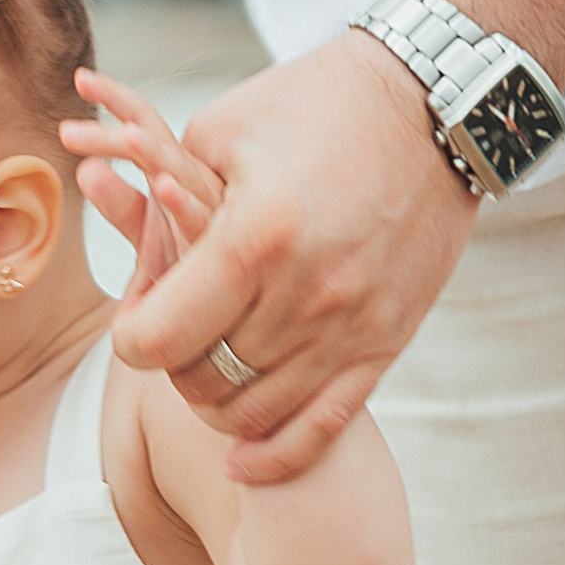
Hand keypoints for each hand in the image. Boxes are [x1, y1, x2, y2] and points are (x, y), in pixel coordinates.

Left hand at [62, 67, 225, 308]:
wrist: (233, 335)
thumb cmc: (198, 288)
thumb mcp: (152, 240)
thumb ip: (125, 208)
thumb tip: (87, 169)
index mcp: (187, 183)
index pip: (151, 133)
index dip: (119, 103)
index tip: (83, 80)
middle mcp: (204, 195)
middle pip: (162, 147)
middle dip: (119, 125)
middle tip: (73, 116)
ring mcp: (217, 221)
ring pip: (185, 178)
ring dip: (154, 154)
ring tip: (125, 134)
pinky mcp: (229, 255)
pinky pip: (203, 226)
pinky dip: (182, 204)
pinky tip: (163, 186)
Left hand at [93, 32, 480, 483]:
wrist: (433, 103)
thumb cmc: (314, 104)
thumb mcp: (221, 131)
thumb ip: (164, 198)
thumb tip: (134, 245)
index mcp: (252, 239)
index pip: (155, 341)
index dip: (131, 335)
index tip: (137, 311)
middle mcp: (304, 295)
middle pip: (199, 382)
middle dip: (171, 365)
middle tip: (174, 334)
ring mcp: (351, 326)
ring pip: (251, 414)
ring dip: (215, 402)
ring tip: (207, 366)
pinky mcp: (387, 341)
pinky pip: (320, 429)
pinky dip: (271, 456)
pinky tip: (239, 461)